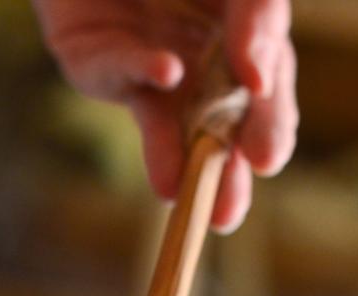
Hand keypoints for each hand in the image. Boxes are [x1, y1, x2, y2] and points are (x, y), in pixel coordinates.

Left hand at [32, 0, 297, 231]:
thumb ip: (257, 11)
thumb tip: (257, 75)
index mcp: (241, 34)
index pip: (264, 90)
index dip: (268, 125)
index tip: (266, 159)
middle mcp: (196, 54)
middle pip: (216, 121)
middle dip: (220, 169)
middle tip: (225, 213)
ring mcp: (143, 58)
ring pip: (164, 116)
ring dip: (174, 155)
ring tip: (179, 194)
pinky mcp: (88, 55)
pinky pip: (115, 68)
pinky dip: (140, 69)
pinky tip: (166, 73)